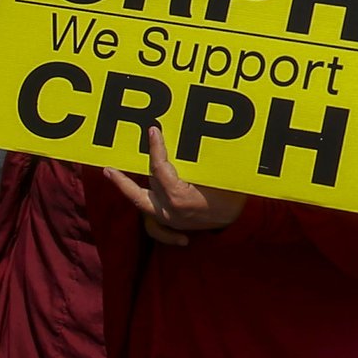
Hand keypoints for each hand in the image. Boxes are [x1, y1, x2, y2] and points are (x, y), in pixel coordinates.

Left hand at [103, 125, 246, 246]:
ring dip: (126, 187)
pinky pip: (153, 223)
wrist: (245, 222)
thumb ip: (194, 161)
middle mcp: (168, 211)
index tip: (152, 131)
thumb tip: (182, 139)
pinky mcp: (174, 226)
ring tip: (112, 173)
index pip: (159, 167)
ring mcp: (169, 221)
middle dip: (138, 166)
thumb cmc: (234, 194)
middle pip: (148, 183)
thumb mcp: (215, 174)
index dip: (155, 147)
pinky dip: (146, 213)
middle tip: (121, 153)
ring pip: (140, 202)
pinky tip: (138, 199)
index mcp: (177, 197)